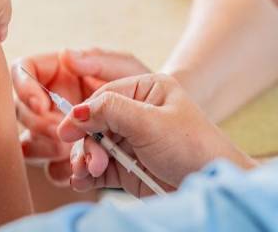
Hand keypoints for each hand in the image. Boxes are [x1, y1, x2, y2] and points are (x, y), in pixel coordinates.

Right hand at [58, 74, 256, 196]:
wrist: (211, 187)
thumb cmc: (193, 148)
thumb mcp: (150, 123)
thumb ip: (110, 111)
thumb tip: (76, 111)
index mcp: (147, 90)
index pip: (104, 96)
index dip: (83, 114)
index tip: (66, 132)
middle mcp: (137, 113)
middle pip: (94, 123)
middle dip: (87, 142)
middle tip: (88, 161)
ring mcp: (131, 141)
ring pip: (93, 146)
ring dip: (85, 160)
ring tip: (87, 174)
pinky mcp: (127, 167)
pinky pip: (98, 167)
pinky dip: (87, 174)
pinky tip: (82, 181)